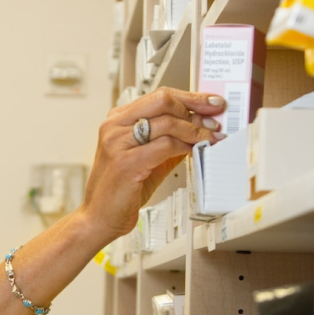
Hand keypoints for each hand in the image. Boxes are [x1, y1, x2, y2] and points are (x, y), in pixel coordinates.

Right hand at [80, 87, 225, 241]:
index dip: (190, 97)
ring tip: (210, 139)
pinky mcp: (126, 162)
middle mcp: (114, 128)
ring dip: (196, 130)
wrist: (99, 217)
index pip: (158, 96)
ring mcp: (117, 144)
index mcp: (116, 121)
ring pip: (168, 123)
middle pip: (163, 101)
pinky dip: (186, 147)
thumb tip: (199, 128)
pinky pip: (165, 146)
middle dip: (195, 107)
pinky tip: (194, 152)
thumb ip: (168, 141)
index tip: (211, 103)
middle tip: (214, 120)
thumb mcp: (147, 159)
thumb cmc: (120, 190)